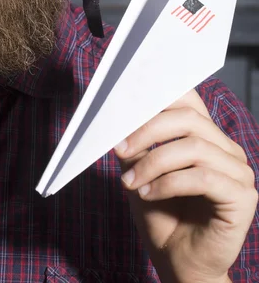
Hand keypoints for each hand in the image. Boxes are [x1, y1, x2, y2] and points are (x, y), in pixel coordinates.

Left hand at [114, 89, 257, 282]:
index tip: (126, 107)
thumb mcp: (141, 173)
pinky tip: (148, 194)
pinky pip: (203, 177)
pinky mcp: (242, 197)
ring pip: (194, 147)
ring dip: (154, 163)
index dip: (159, 97)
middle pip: (189, 119)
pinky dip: (168, 183)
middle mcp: (227, 149)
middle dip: (148, 131)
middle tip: (120, 149)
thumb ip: (137, 146)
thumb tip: (119, 119)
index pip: (189, 100)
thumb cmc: (163, 217)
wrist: (180, 264)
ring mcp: (239, 172)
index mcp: (207, 137)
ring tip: (131, 182)